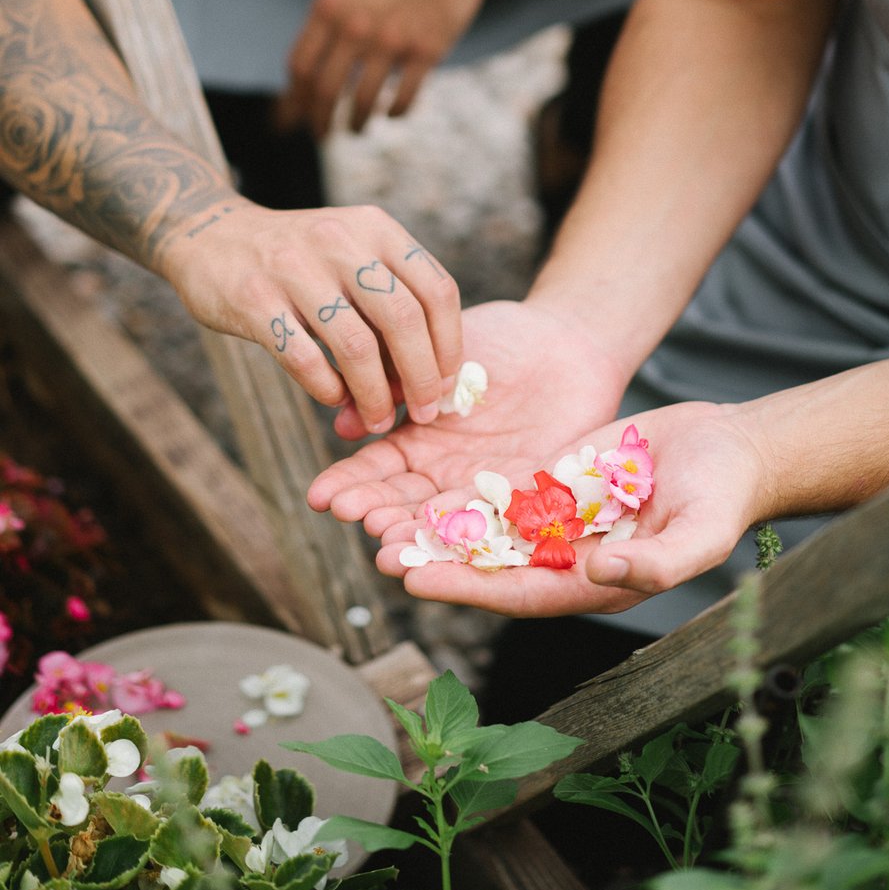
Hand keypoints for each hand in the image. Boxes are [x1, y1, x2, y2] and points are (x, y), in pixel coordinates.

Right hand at [160, 199, 461, 431]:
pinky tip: (332, 399)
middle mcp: (340, 241)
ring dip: (374, 395)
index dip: (450, 345)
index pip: (437, 290)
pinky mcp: (254, 299)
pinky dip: (326, 388)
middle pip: (404, 319)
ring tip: (376, 421)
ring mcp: (294, 268)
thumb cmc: (299, 260)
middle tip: (423, 412)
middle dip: (421, 377)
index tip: (448, 383)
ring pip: (356, 346)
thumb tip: (430, 379)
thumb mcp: (351, 254)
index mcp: (376, 229)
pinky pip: (304, 359)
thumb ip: (388, 302)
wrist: (210, 234)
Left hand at [282, 0, 484, 137]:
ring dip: (355, 124)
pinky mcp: (426, 53)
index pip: (300, 66)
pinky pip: (403, 99)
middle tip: (321, 134)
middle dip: (318, 121)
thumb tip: (318, 52)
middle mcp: (355, 29)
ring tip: (356, 129)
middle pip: (324, 92)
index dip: (293, 97)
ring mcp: (391, 44)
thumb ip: (332, 12)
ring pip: (361, 103)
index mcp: (330, 6)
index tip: (294, 112)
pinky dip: (394, 113)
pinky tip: (392, 113)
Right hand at [307, 299, 627, 535]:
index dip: (349, 483)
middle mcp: (447, 471)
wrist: (568, 339)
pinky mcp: (530, 494)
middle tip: (351, 518)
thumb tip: (341, 419)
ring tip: (384, 548)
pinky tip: (443, 550)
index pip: (377, 469)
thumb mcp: (439, 355)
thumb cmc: (501, 339)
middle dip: (376, 512)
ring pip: (445, 521)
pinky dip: (470, 539)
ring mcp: (486, 486)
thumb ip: (396, 384)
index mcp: (420, 439)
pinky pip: (498, 520)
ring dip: (414, 537)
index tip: (320, 497)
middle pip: (404, 501)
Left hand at [372, 402, 768, 616]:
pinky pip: (498, 487)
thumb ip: (655, 562)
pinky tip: (416, 478)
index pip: (518, 594)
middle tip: (376, 552)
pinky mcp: (553, 480)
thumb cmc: (722, 497)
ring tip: (377, 518)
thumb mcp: (699, 533)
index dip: (467, 588)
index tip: (418, 580)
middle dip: (433, 560)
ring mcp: (556, 519)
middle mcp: (565, 558)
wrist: (728, 449)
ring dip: (434, 526)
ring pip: (483, 526)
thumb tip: (599, 573)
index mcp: (593, 584)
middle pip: (488, 564)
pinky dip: (459, 487)